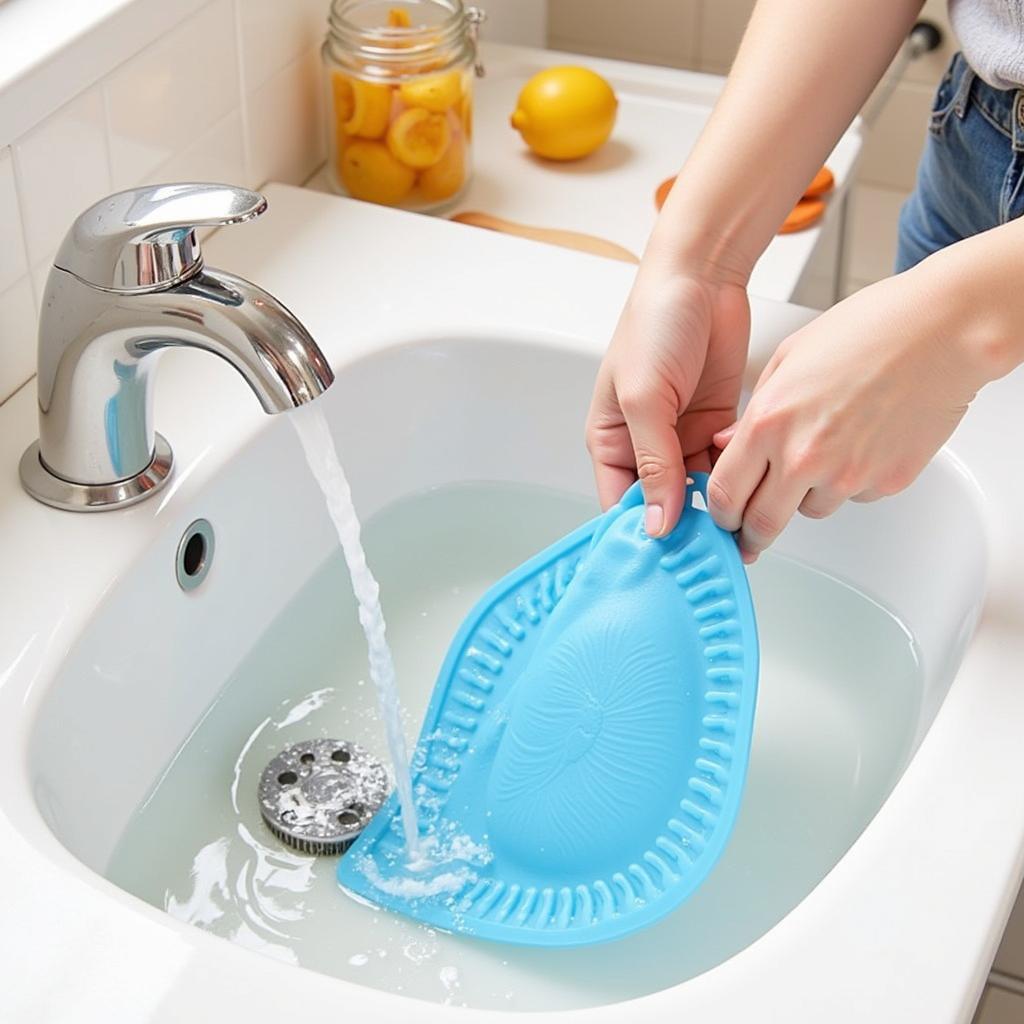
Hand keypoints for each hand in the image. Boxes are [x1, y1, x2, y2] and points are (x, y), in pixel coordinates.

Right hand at [585, 266, 750, 536]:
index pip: (620, 506)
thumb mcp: (645, 398)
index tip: (668, 565)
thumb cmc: (655, 324)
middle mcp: (645, 446)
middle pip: (662, 505)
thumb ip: (653, 463)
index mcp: (611, 442)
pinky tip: (749, 494)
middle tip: (710, 559)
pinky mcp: (715, 426)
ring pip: (697, 492)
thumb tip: (657, 523)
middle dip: (684, 530)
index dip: (642, 536)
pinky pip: (724, 468)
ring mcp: (682, 437)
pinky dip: (736, 482)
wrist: (703, 277)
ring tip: (736, 536)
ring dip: (715, 511)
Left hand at [708, 271, 988, 562]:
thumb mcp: (788, 359)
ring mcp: (848, 474)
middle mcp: (805, 456)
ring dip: (806, 496)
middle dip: (750, 535)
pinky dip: (851, 481)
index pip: (724, 493)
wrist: (942, 330)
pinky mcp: (887, 482)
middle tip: (749, 535)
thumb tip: (727, 448)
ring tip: (828, 448)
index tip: (721, 517)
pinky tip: (863, 440)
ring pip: (810, 511)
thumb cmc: (870, 330)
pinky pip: (854, 497)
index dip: (718, 513)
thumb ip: (752, 413)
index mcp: (770, 422)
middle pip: (762, 524)